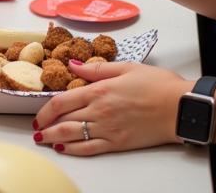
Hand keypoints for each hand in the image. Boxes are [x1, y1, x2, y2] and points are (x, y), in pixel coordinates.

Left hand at [33, 60, 190, 154]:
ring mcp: (108, 129)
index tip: (38, 113)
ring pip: (73, 136)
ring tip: (43, 140)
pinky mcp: (118, 143)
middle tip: (36, 128)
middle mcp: (100, 111)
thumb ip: (96, 69)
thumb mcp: (125, 67)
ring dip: (54, 138)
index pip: (62, 101)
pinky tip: (64, 149)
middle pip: (64, 120)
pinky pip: (90, 148)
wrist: (179, 107)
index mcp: (100, 90)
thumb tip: (73, 65)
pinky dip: (74, 150)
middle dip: (46, 125)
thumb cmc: (157, 85)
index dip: (46, 109)